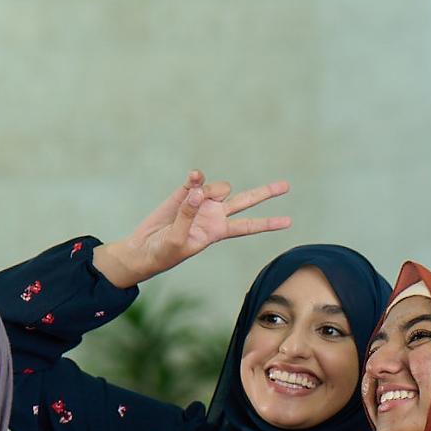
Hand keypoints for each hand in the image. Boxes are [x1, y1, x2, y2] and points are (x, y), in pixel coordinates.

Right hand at [97, 170, 290, 287]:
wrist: (142, 249)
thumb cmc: (163, 253)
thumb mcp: (178, 239)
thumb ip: (189, 215)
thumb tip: (198, 190)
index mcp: (217, 232)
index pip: (247, 227)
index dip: (267, 223)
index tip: (288, 222)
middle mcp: (214, 215)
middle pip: (245, 202)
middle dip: (265, 193)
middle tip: (286, 186)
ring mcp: (200, 202)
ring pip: (219, 187)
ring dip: (210, 190)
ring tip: (192, 198)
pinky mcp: (184, 192)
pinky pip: (197, 180)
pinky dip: (197, 178)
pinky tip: (194, 177)